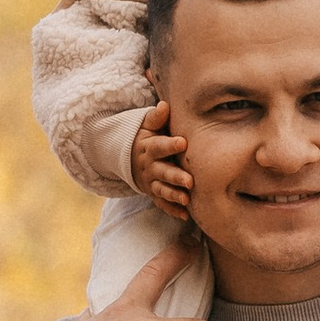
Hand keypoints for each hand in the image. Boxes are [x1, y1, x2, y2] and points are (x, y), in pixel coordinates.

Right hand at [132, 98, 195, 216]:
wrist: (129, 159)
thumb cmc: (147, 139)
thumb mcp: (147, 126)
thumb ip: (156, 118)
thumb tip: (165, 105)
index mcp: (149, 148)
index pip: (159, 147)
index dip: (170, 145)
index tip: (183, 142)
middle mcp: (150, 167)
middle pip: (162, 172)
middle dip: (175, 177)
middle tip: (189, 181)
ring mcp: (151, 183)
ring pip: (162, 190)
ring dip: (174, 195)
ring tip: (186, 199)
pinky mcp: (154, 194)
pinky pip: (162, 204)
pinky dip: (172, 210)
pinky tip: (185, 215)